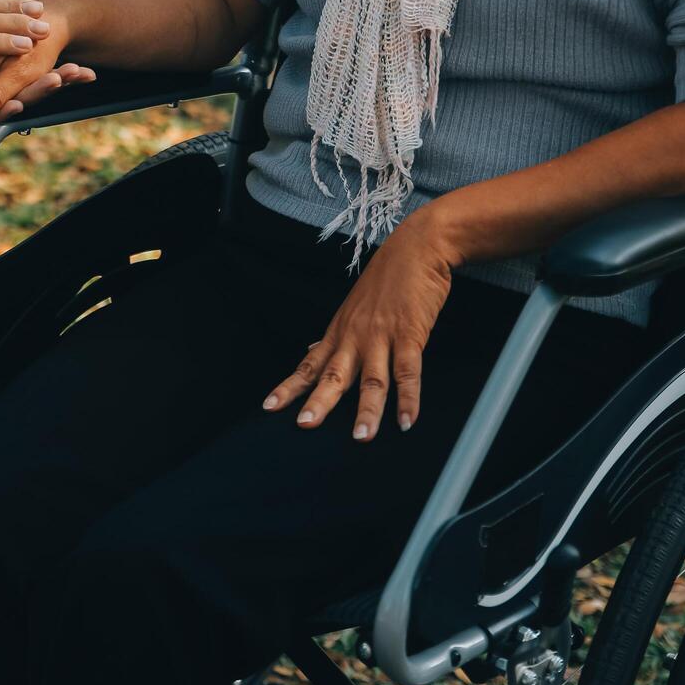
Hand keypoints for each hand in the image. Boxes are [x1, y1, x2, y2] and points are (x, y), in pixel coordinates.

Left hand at [262, 206, 462, 440]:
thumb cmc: (386, 279)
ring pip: (372, 380)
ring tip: (362, 437)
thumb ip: (336, 336)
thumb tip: (312, 352)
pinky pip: (408, 372)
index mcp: (339, 333)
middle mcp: (355, 337)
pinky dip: (409, 398)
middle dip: (319, 402)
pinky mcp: (410, 334)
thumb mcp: (353, 308)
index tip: (268, 408)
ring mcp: (381, 336)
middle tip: (305, 426)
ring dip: (368, 411)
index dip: (289, 387)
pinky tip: (408, 421)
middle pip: (333, 376)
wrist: (416, 247)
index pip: (309, 365)